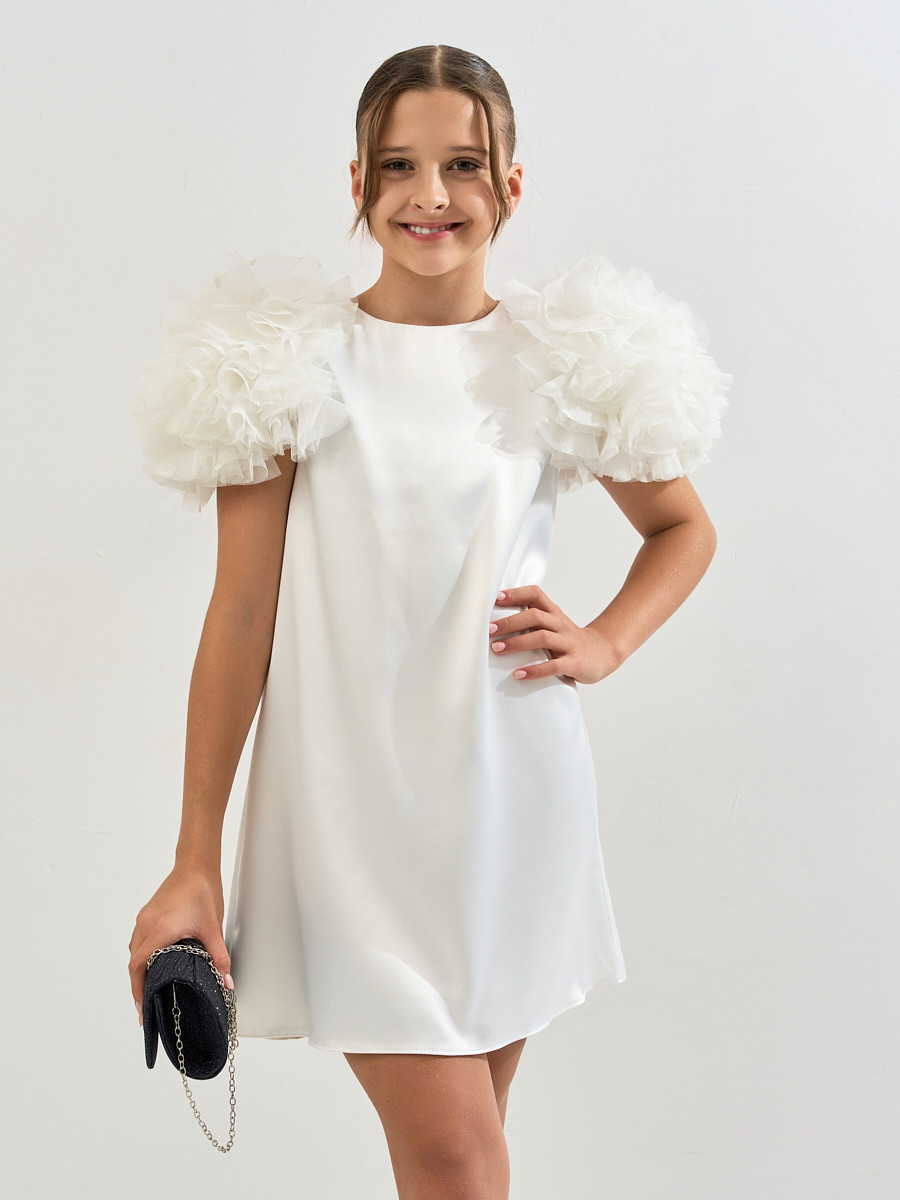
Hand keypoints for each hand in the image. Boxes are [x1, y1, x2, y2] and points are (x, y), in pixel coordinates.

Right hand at [128, 864, 232, 1025]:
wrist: (196, 864)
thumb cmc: (203, 891)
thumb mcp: (213, 927)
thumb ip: (219, 957)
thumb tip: (226, 981)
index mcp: (159, 930)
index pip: (138, 967)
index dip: (138, 990)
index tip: (142, 1009)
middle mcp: (146, 925)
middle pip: (133, 962)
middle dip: (138, 986)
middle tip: (146, 1006)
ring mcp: (144, 918)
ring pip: (134, 950)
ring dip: (139, 970)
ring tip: (149, 989)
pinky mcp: (147, 913)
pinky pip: (138, 939)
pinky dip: (141, 955)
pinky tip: (152, 962)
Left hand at [489, 586, 620, 684]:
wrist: (603, 653)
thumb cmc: (569, 640)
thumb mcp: (553, 624)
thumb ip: (531, 619)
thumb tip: (495, 619)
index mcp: (554, 613)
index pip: (536, 595)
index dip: (516, 594)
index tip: (496, 597)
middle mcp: (561, 625)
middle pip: (535, 616)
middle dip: (510, 622)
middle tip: (489, 629)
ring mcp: (568, 643)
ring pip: (542, 638)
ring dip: (517, 643)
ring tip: (497, 649)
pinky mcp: (574, 663)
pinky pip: (553, 666)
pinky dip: (535, 670)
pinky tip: (519, 674)